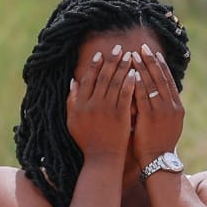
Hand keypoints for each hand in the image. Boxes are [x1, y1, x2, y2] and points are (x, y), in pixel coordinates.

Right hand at [67, 43, 136, 160]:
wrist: (102, 158)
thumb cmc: (87, 141)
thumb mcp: (73, 122)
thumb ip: (71, 101)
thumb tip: (73, 82)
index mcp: (80, 105)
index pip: (88, 80)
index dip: (94, 65)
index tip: (101, 54)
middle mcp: (92, 105)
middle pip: (103, 77)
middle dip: (111, 60)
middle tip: (119, 48)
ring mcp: (107, 110)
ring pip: (115, 83)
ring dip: (123, 67)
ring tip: (130, 55)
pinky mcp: (120, 115)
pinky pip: (125, 94)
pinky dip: (130, 82)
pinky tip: (135, 72)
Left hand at [130, 43, 183, 167]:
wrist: (158, 162)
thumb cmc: (157, 146)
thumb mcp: (164, 125)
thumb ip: (160, 110)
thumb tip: (153, 98)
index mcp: (177, 107)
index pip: (168, 81)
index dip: (160, 66)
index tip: (154, 53)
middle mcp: (171, 106)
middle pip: (161, 78)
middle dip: (151, 61)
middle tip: (142, 47)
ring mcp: (162, 111)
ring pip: (151, 84)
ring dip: (142, 68)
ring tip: (134, 55)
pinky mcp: (150, 118)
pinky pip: (143, 96)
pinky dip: (137, 84)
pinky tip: (130, 74)